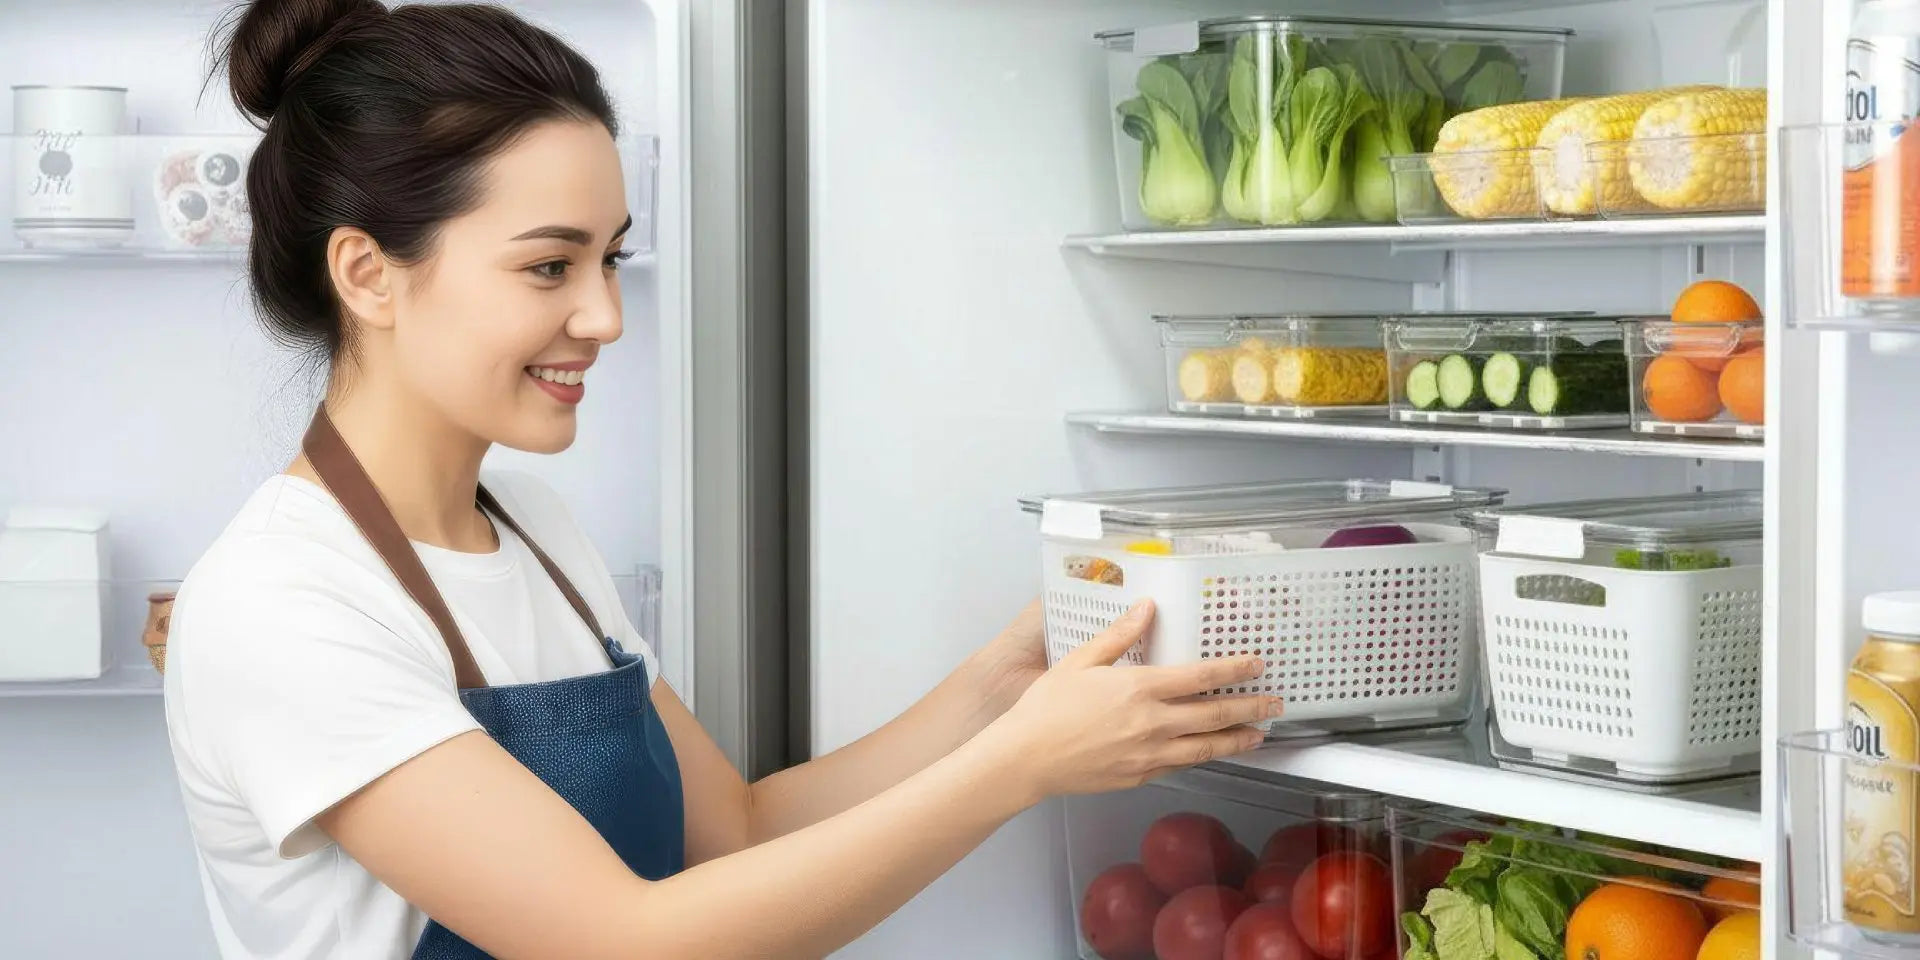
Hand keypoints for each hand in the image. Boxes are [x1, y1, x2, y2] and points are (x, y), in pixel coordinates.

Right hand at [973, 599, 1281, 803]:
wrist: (1026, 759)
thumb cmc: (1047, 707)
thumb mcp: (1080, 661)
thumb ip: (1120, 635)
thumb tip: (1147, 608)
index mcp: (1140, 688)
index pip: (1201, 676)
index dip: (1235, 668)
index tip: (1258, 662)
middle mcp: (1153, 722)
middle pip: (1215, 715)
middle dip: (1250, 707)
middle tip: (1275, 703)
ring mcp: (1150, 754)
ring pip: (1206, 747)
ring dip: (1237, 739)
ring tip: (1259, 734)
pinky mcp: (1141, 776)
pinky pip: (1181, 765)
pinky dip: (1203, 756)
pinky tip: (1211, 751)